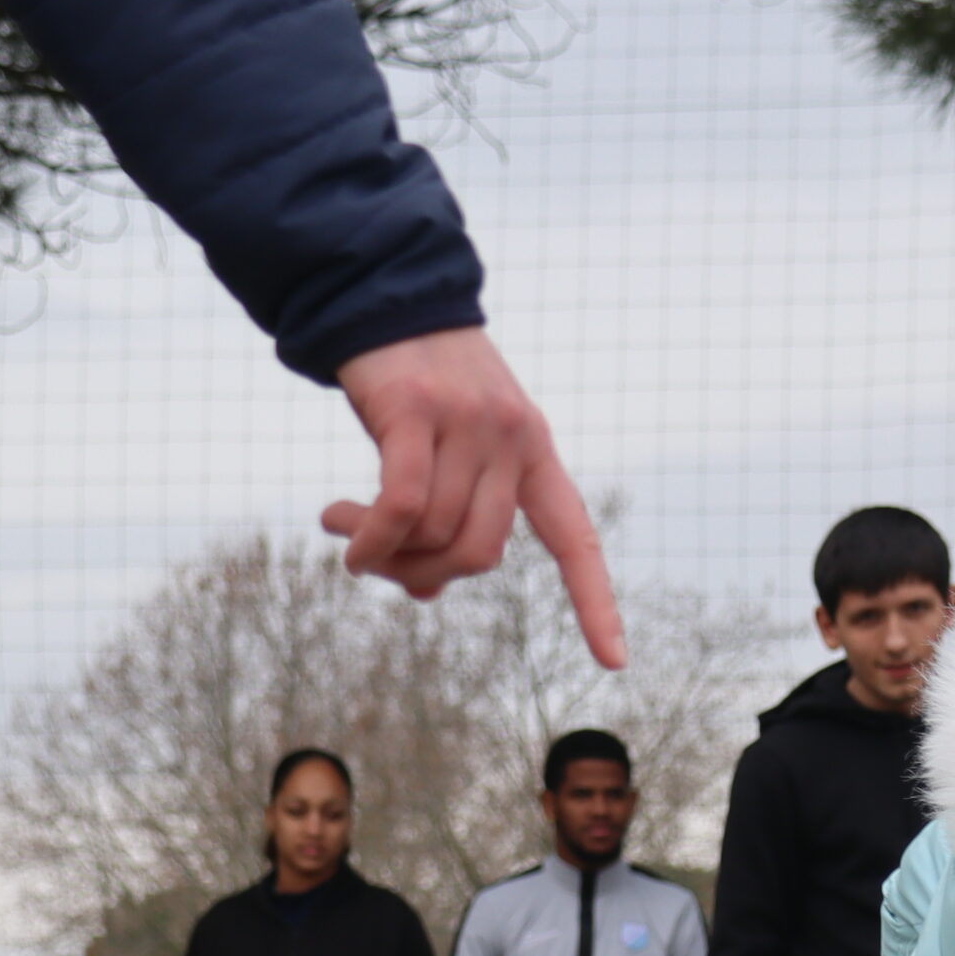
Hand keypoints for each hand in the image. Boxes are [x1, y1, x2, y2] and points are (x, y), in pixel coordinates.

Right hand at [323, 328, 626, 665]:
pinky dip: (368, 537)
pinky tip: (339, 530)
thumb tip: (425, 591)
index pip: (574, 538)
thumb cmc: (412, 386)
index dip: (594, 601)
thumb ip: (445, 515)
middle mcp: (512, 437)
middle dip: (423, 573)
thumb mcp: (442, 451)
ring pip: (432, 532)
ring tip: (340, 525)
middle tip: (375, 562)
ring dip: (379, 550)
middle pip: (479, 553)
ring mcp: (468, 420)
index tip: (615, 662)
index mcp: (534, 450)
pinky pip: (399, 506)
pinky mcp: (416, 408)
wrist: (382, 293)